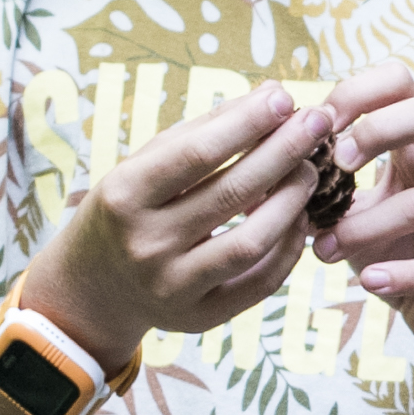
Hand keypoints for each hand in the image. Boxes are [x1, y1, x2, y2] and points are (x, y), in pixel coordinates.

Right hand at [31, 78, 336, 362]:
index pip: (197, 154)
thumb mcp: (145, 163)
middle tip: (317, 123)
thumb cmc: (130, 208)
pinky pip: (260, 283)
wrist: (95, 285)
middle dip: (283, 152)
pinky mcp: (199, 318)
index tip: (285, 97)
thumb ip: (204, 131)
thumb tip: (271, 96)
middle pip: (231, 193)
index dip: (248, 123)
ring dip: (291, 201)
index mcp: (124, 196)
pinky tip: (299, 217)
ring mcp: (172, 287)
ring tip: (309, 171)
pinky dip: (288, 247)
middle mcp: (145, 244)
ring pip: (252, 242)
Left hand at [311, 63, 413, 367]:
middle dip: (379, 129)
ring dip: (364, 227)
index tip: (316, 127)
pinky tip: (370, 281)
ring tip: (324, 251)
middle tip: (336, 163)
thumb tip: (261, 179)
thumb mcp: (357, 214)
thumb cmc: (396, 253)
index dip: (357, 93)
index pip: (402, 84)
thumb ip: (324, 191)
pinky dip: (403, 274)